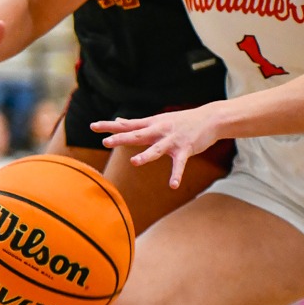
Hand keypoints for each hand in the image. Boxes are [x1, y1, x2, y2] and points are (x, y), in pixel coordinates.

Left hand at [93, 104, 224, 188]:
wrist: (210, 118)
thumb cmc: (181, 120)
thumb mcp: (158, 119)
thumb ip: (137, 123)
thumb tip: (118, 121)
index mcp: (151, 124)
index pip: (127, 125)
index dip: (110, 126)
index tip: (92, 127)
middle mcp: (159, 131)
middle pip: (137, 135)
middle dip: (122, 139)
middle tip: (106, 142)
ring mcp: (172, 140)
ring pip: (157, 149)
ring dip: (146, 156)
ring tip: (135, 162)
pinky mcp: (186, 149)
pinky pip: (179, 164)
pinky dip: (176, 175)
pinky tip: (173, 185)